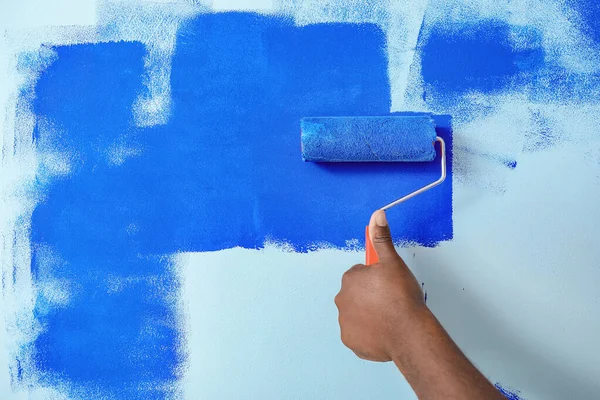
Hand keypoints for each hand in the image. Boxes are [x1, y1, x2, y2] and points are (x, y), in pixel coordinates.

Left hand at [334, 210, 427, 361]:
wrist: (408, 332)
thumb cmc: (401, 297)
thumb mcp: (392, 262)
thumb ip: (382, 239)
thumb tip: (376, 215)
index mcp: (350, 279)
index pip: (360, 275)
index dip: (376, 279)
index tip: (388, 285)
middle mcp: (341, 300)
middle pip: (357, 295)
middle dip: (370, 296)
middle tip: (390, 301)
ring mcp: (345, 322)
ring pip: (358, 314)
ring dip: (369, 315)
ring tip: (389, 317)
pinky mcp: (351, 341)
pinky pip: (359, 334)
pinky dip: (369, 334)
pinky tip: (384, 332)